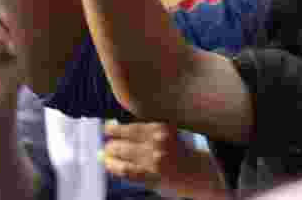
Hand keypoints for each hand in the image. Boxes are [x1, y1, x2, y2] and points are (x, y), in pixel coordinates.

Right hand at [0, 0, 21, 113]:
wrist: (1, 100)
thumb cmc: (15, 74)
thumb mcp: (26, 49)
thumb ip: (27, 30)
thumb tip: (38, 11)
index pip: (1, 3)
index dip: (12, 7)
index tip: (25, 20)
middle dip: (6, 18)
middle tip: (17, 35)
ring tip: (8, 47)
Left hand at [100, 121, 229, 199]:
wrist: (196, 172)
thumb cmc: (177, 150)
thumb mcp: (165, 131)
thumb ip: (144, 127)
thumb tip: (114, 124)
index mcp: (160, 127)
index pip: (129, 127)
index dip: (114, 128)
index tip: (108, 128)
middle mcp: (156, 142)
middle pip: (122, 140)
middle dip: (112, 144)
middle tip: (109, 146)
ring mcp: (153, 160)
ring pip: (121, 154)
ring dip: (109, 154)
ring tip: (104, 155)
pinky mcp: (151, 176)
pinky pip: (125, 170)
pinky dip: (113, 166)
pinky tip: (108, 164)